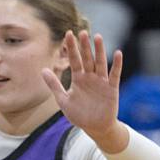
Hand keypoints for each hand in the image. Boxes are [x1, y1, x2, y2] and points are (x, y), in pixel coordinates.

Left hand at [42, 30, 127, 152]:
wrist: (95, 127)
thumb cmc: (79, 114)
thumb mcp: (63, 100)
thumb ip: (54, 85)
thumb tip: (42, 70)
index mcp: (78, 78)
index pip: (74, 60)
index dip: (71, 48)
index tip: (68, 34)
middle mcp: (90, 77)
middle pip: (86, 58)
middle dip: (84, 46)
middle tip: (81, 31)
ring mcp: (101, 82)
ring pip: (100, 63)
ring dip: (99, 51)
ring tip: (97, 37)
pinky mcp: (111, 89)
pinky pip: (114, 75)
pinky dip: (116, 65)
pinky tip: (118, 53)